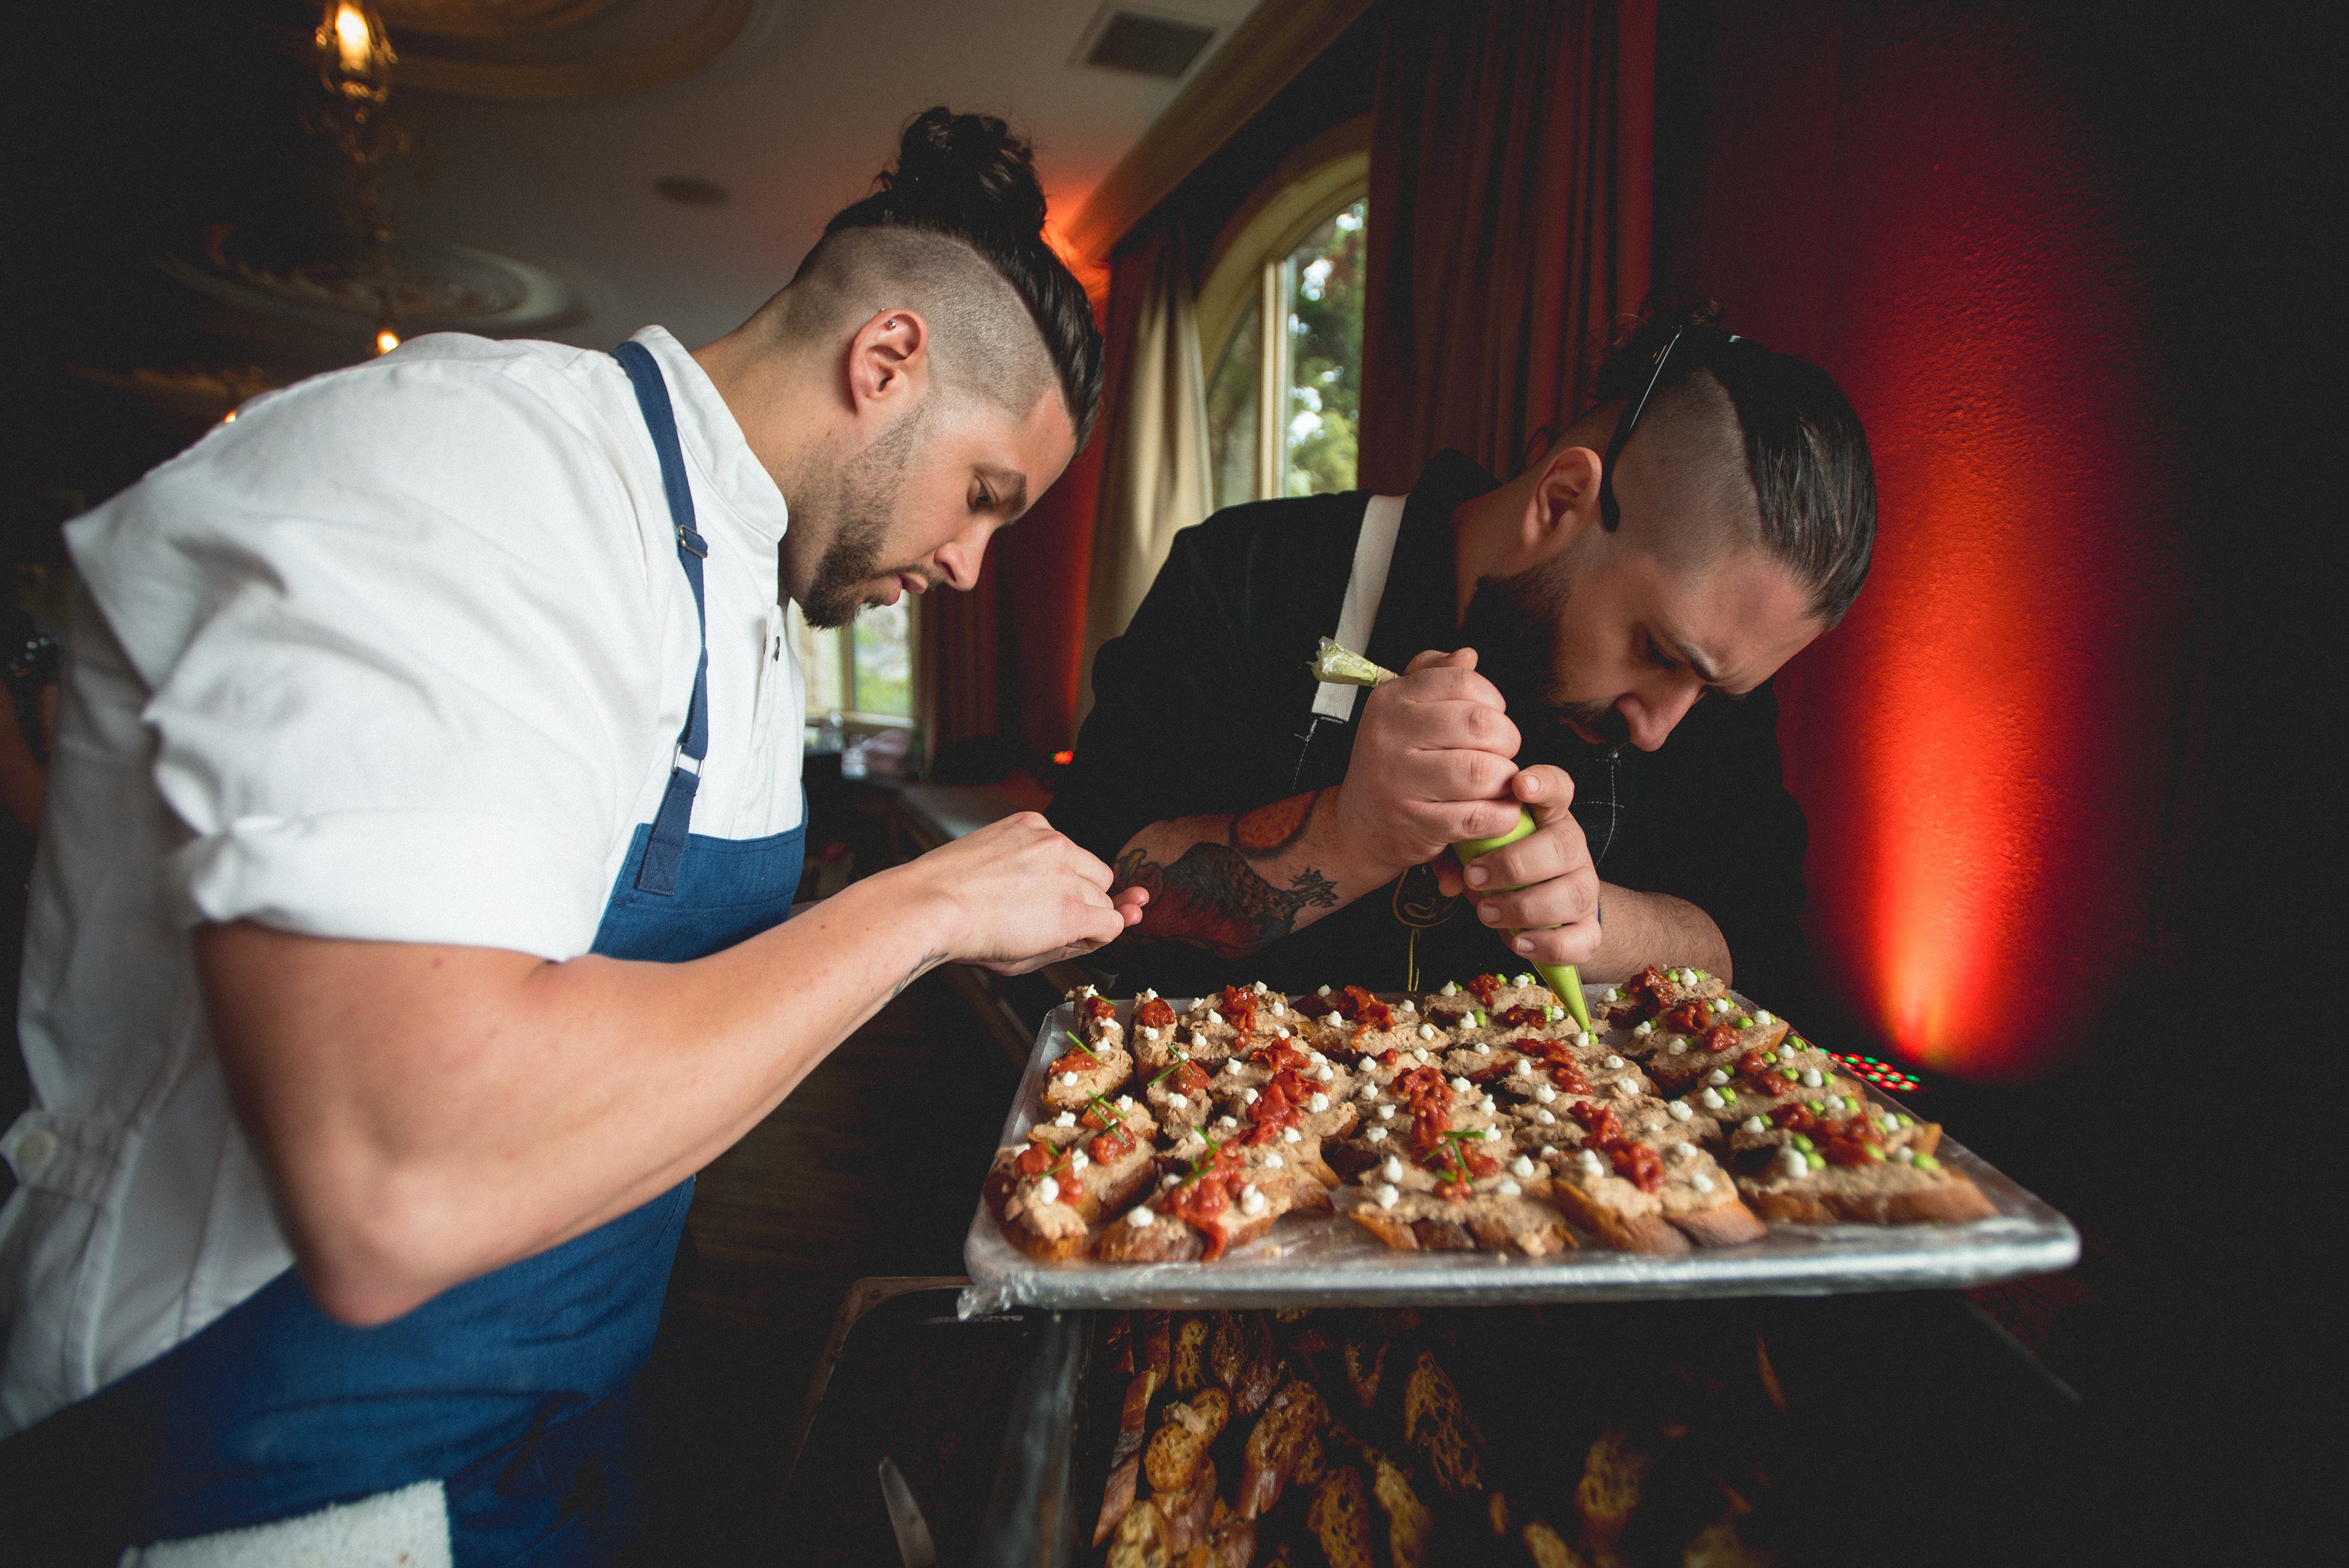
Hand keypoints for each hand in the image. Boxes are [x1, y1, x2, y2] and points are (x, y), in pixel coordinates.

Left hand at [903, 812, 1146, 974]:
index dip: (1093, 933)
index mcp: (1071, 914)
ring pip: (1088, 862)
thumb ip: (1072, 945)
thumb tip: (1101, 930)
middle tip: (1048, 914)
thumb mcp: (1026, 962)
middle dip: (1085, 904)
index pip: (1114, 921)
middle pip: (1104, 891)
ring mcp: (1050, 842)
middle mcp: (1067, 872)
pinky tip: (1019, 868)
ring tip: (1033, 890)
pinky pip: (1058, 838)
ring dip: (1071, 876)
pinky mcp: (1030, 823)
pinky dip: (1046, 852)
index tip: (1078, 933)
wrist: (932, 902)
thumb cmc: (972, 935)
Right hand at [1332, 648, 1524, 880]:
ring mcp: (1401, 782)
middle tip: (1502, 752)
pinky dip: (1502, 815)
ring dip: (1505, 778)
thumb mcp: (1402, 710)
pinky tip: (1499, 811)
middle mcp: (1390, 736)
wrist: (1360, 825)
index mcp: (1391, 700)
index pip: (1463, 681)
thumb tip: (1468, 655)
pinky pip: (1479, 816)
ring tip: (1499, 782)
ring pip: (1483, 771)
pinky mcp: (1417, 823)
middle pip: (1480, 724)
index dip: (1492, 699)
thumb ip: (1434, 676)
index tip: (1491, 716)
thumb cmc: (1393, 761)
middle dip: (1507, 739)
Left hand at [1432, 765, 1600, 965]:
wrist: (1539, 912)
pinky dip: (1549, 945)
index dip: (1545, 783)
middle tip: (1474, 877)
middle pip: (1563, 846)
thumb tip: (1448, 880)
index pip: (1559, 788)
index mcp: (1547, 817)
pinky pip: (1581, 938)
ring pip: (1573, 894)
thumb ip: (1458, 856)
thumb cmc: (1501, 869)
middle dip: (1515, 864)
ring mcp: (1585, 887)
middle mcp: (1572, 848)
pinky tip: (1520, 943)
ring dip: (1525, 907)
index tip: (1519, 785)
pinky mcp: (1589, 927)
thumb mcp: (1476, 853)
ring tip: (1487, 913)